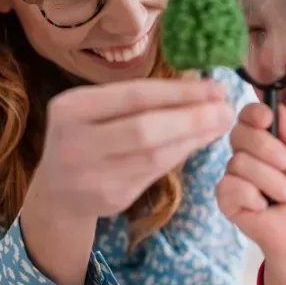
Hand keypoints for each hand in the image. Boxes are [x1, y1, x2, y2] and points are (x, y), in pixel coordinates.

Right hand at [33, 78, 233, 219]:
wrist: (58, 190)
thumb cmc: (88, 136)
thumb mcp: (95, 110)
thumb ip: (138, 99)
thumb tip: (203, 89)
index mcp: (71, 108)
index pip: (133, 96)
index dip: (178, 92)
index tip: (215, 86)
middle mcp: (76, 142)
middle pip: (144, 129)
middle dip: (191, 118)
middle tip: (226, 109)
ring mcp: (92, 174)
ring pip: (153, 156)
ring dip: (193, 138)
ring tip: (221, 124)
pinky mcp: (110, 197)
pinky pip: (154, 173)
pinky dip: (181, 155)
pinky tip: (200, 142)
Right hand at [216, 103, 285, 261]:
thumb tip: (277, 103)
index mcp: (269, 141)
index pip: (250, 116)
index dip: (254, 112)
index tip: (267, 118)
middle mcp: (248, 155)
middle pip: (239, 133)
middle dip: (265, 146)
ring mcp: (235, 177)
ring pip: (238, 161)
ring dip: (269, 180)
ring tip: (285, 196)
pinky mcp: (226, 199)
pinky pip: (229, 185)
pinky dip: (251, 196)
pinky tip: (263, 207)